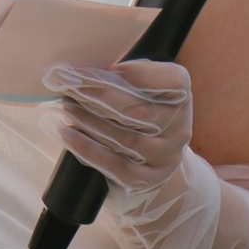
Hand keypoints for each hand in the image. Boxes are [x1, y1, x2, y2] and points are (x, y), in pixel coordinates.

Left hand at [42, 56, 192, 190]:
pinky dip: (88, 148)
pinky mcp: (149, 179)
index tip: (98, 69)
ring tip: (67, 108)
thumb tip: (84, 72)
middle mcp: (180, 127)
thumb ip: (122, 78)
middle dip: (99, 96)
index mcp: (182, 96)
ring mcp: (167, 157)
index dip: (132, 73)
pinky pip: (117, 165)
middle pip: (140, 110)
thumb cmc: (136, 112)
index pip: (170, 80)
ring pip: (127, 138)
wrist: (148, 160)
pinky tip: (67, 134)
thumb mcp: (139, 89)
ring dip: (90, 121)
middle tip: (69, 87)